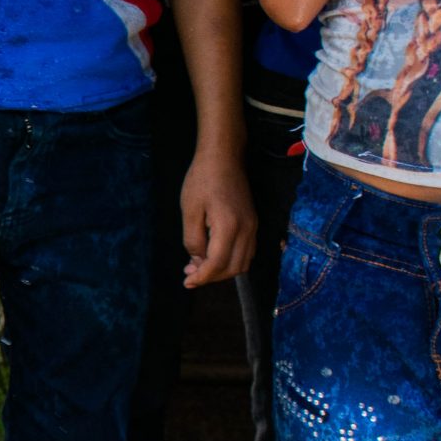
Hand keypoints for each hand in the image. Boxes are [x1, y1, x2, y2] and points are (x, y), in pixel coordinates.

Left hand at [179, 143, 255, 286]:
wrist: (223, 158)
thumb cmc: (202, 180)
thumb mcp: (189, 211)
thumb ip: (193, 240)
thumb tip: (198, 261)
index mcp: (229, 227)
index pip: (218, 264)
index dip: (202, 278)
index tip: (187, 282)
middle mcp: (247, 230)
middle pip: (234, 268)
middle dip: (212, 277)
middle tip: (189, 275)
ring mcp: (253, 227)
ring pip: (243, 263)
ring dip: (222, 271)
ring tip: (198, 267)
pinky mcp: (253, 223)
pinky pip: (246, 252)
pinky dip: (231, 260)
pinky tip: (212, 256)